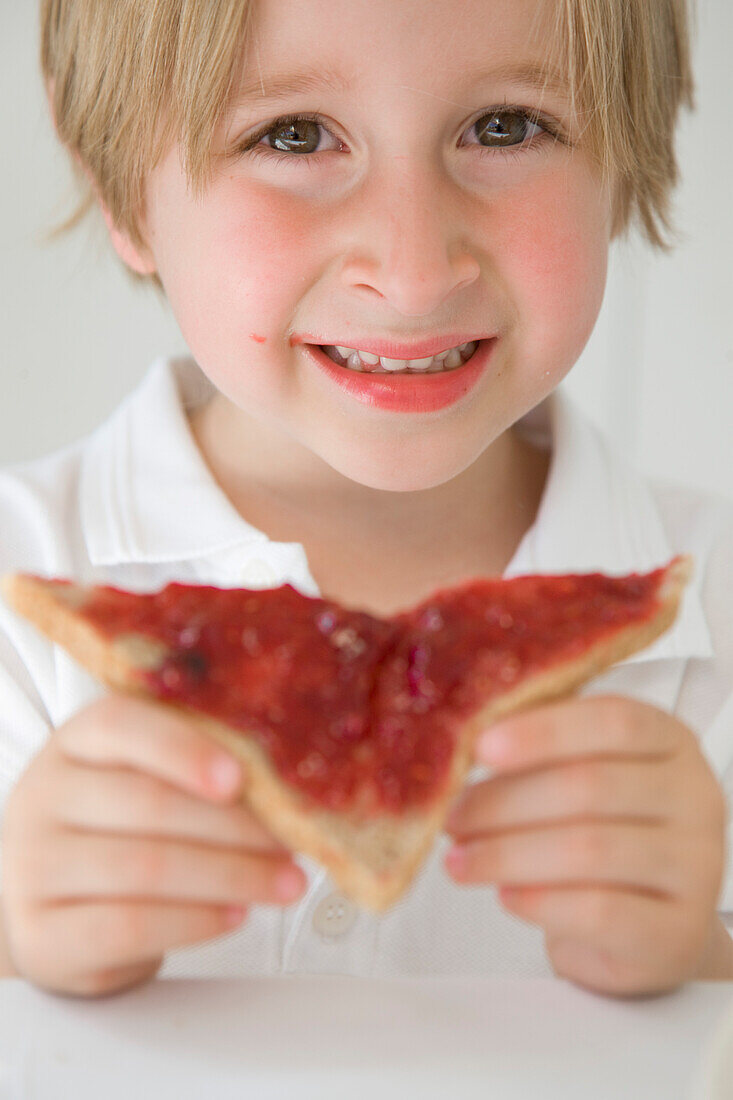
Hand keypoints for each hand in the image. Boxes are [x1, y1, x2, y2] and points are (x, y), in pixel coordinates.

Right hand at [1, 693, 305, 998]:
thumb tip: (281, 780)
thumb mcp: (143, 777)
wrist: (53, 901)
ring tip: (285, 883)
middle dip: (233, 826)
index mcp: (76, 740)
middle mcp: (44, 795)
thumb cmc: (119, 826)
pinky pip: (129, 927)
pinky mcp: (43, 935)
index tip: (239, 777)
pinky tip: (236, 914)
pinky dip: (195, 922)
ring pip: (146, 868)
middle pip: (147, 804)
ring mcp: (33, 867)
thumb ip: (197, 763)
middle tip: (291, 842)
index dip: (184, 749)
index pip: (121, 725)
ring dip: (231, 877)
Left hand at [444, 694, 726, 996]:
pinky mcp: (679, 931)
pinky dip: (539, 901)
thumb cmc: (604, 834)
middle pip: (591, 786)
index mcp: (669, 740)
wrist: (649, 926)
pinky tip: (505, 895)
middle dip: (505, 802)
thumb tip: (458, 749)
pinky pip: (600, 911)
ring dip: (507, 854)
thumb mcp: (581, 776)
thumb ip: (538, 755)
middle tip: (453, 818)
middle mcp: (694, 796)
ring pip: (589, 849)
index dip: (543, 731)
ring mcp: (696, 865)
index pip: (613, 720)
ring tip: (461, 861)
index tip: (481, 746)